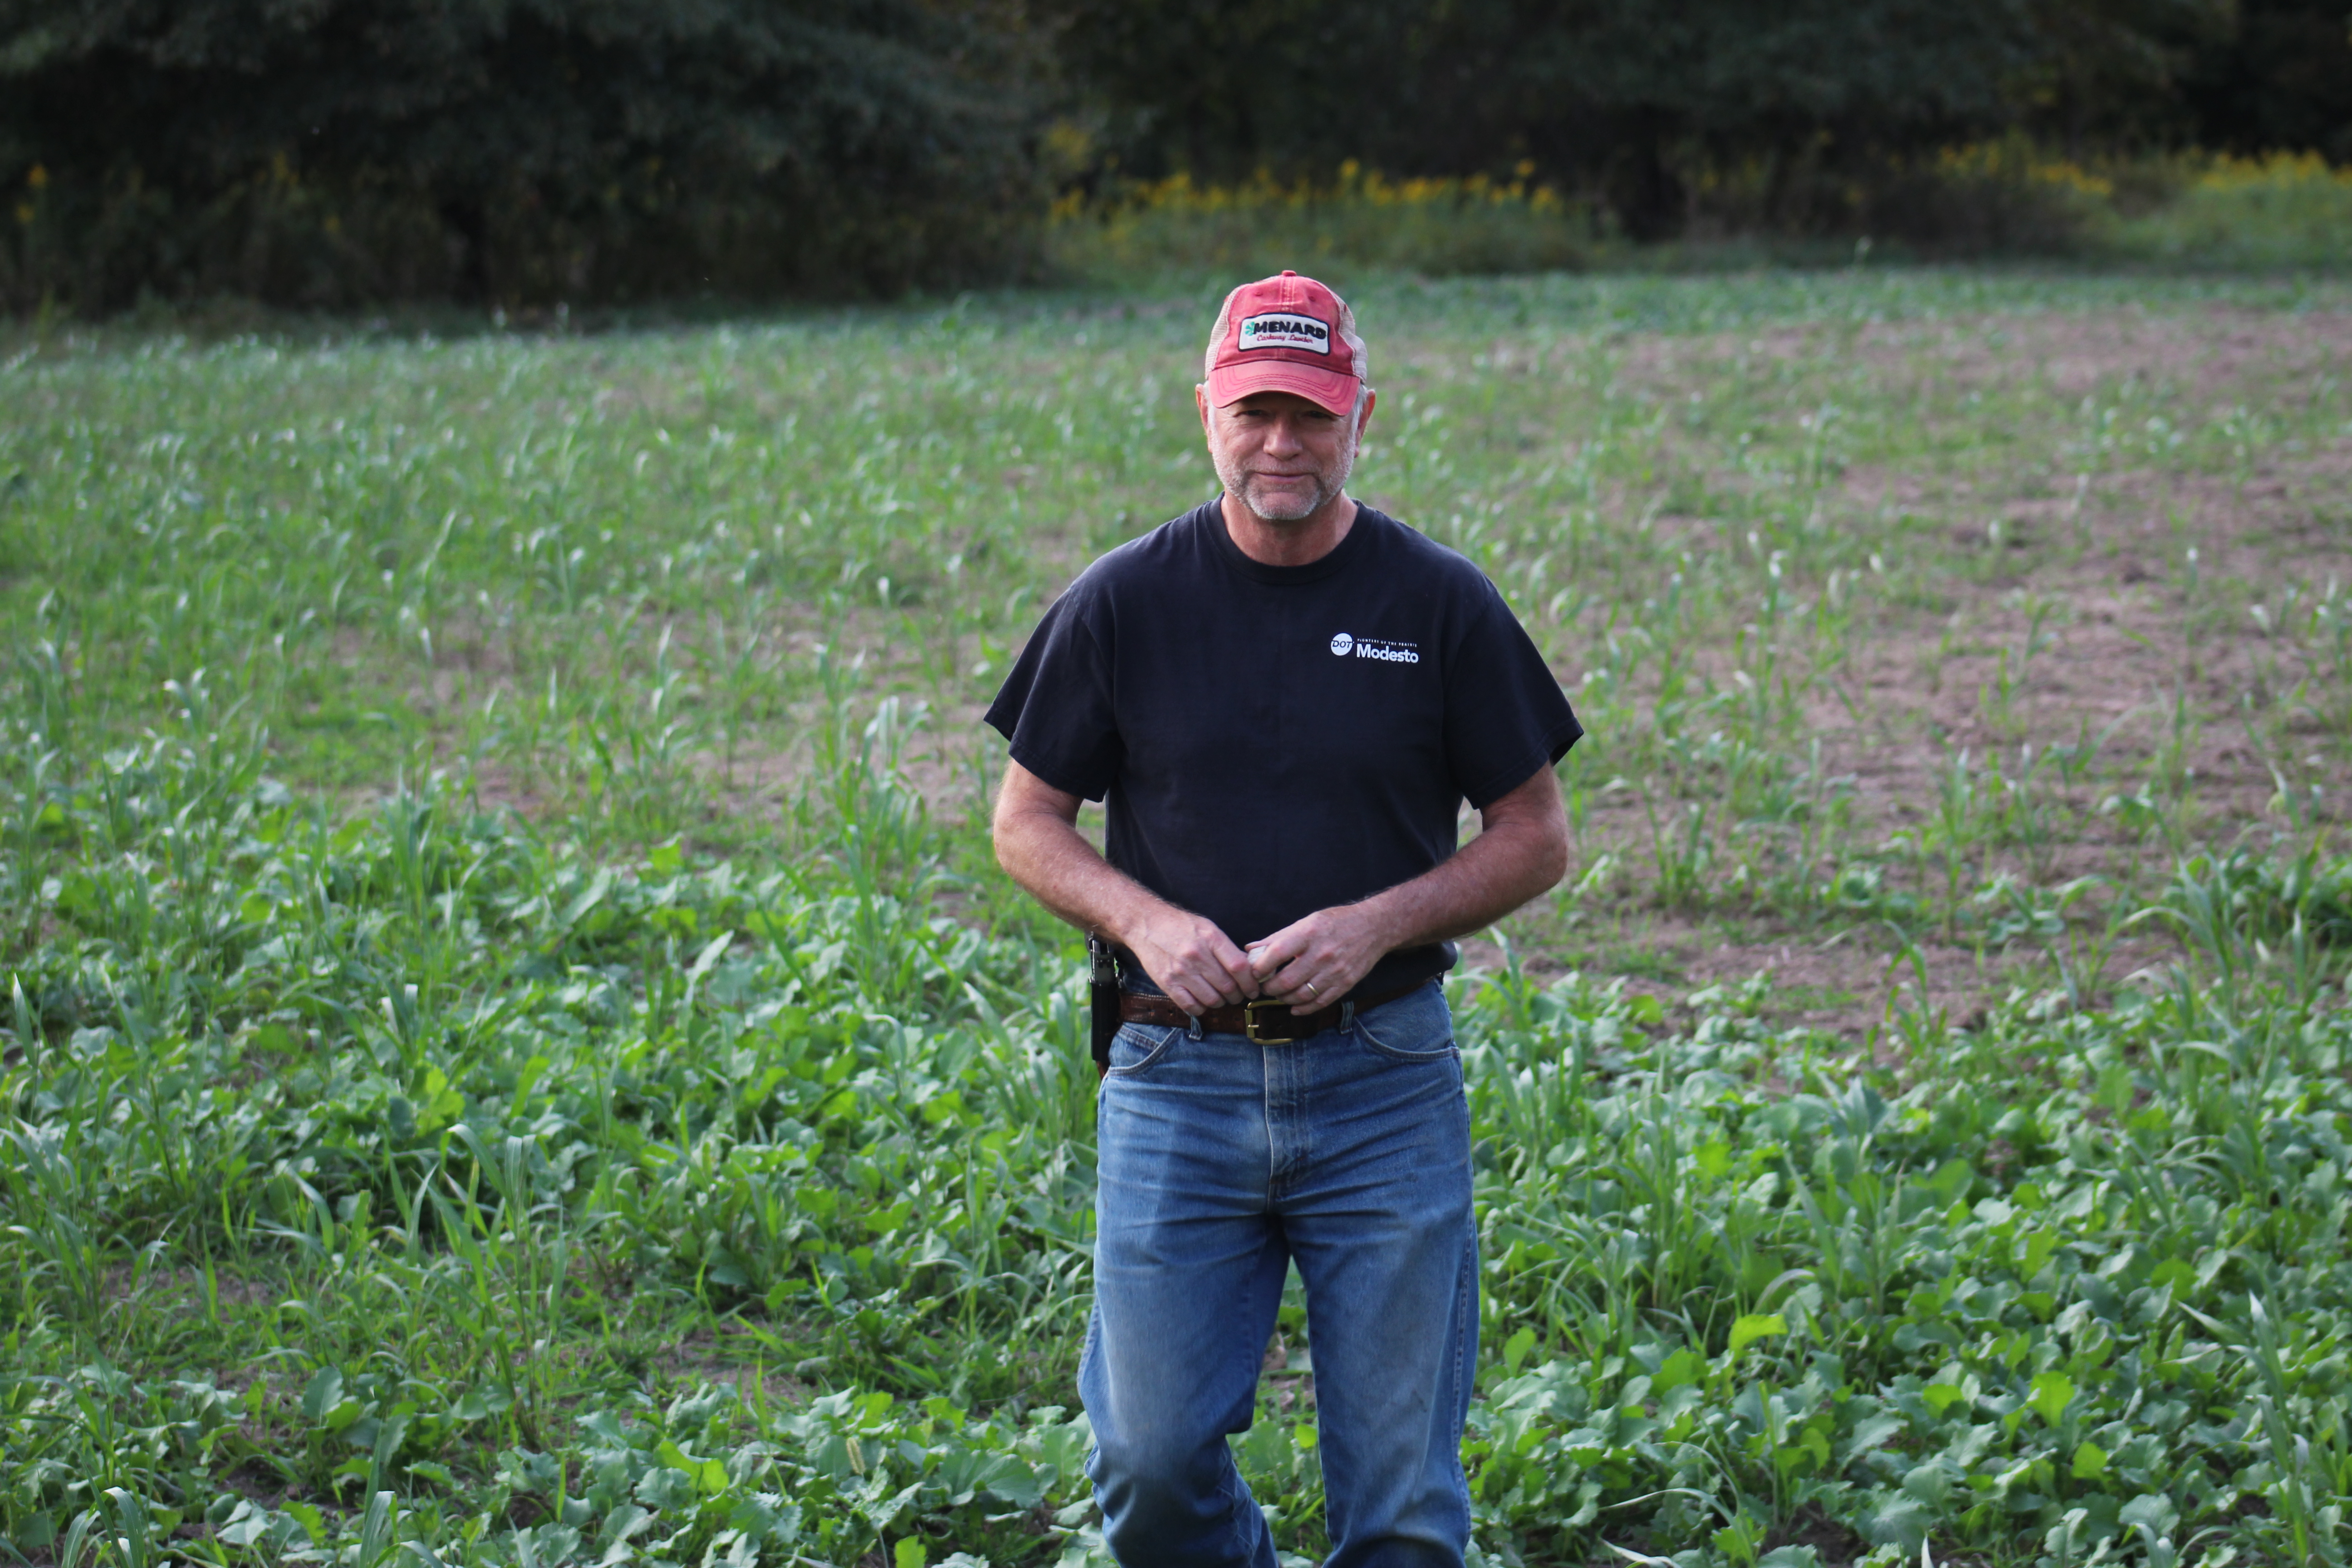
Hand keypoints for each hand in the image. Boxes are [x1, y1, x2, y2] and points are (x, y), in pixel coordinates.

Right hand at [1129, 908, 1259, 1013]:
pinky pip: (1191, 1006)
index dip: (1250, 982)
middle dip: (1238, 995)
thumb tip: (1247, 969)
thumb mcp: (1207, 928)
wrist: (1146, 924)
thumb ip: (1227, 948)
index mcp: (1210, 938)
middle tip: (1237, 995)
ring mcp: (1180, 971)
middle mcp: (1196, 955)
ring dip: (1220, 1002)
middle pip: (1228, 987)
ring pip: (1212, 1000)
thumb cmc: (1180, 926)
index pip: (1239, 967)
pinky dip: (1201, 1008)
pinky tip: (1201, 1000)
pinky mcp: (1167, 983)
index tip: (1253, 988)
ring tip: (1219, 997)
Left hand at [1247, 904, 1392, 1008]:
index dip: (1260, 966)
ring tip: (1279, 993)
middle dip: (1269, 988)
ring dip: (1284, 999)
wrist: (1373, 927)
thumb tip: (1250, 948)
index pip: (1277, 953)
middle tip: (1265, 986)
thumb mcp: (1306, 922)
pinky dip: (1303, 1009)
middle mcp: (1322, 954)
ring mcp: (1335, 971)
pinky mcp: (1345, 984)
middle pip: (1286, 981)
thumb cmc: (1335, 922)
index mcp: (1309, 934)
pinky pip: (1319, 1003)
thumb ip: (1278, 937)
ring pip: (1301, 996)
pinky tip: (1294, 1007)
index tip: (1255, 971)